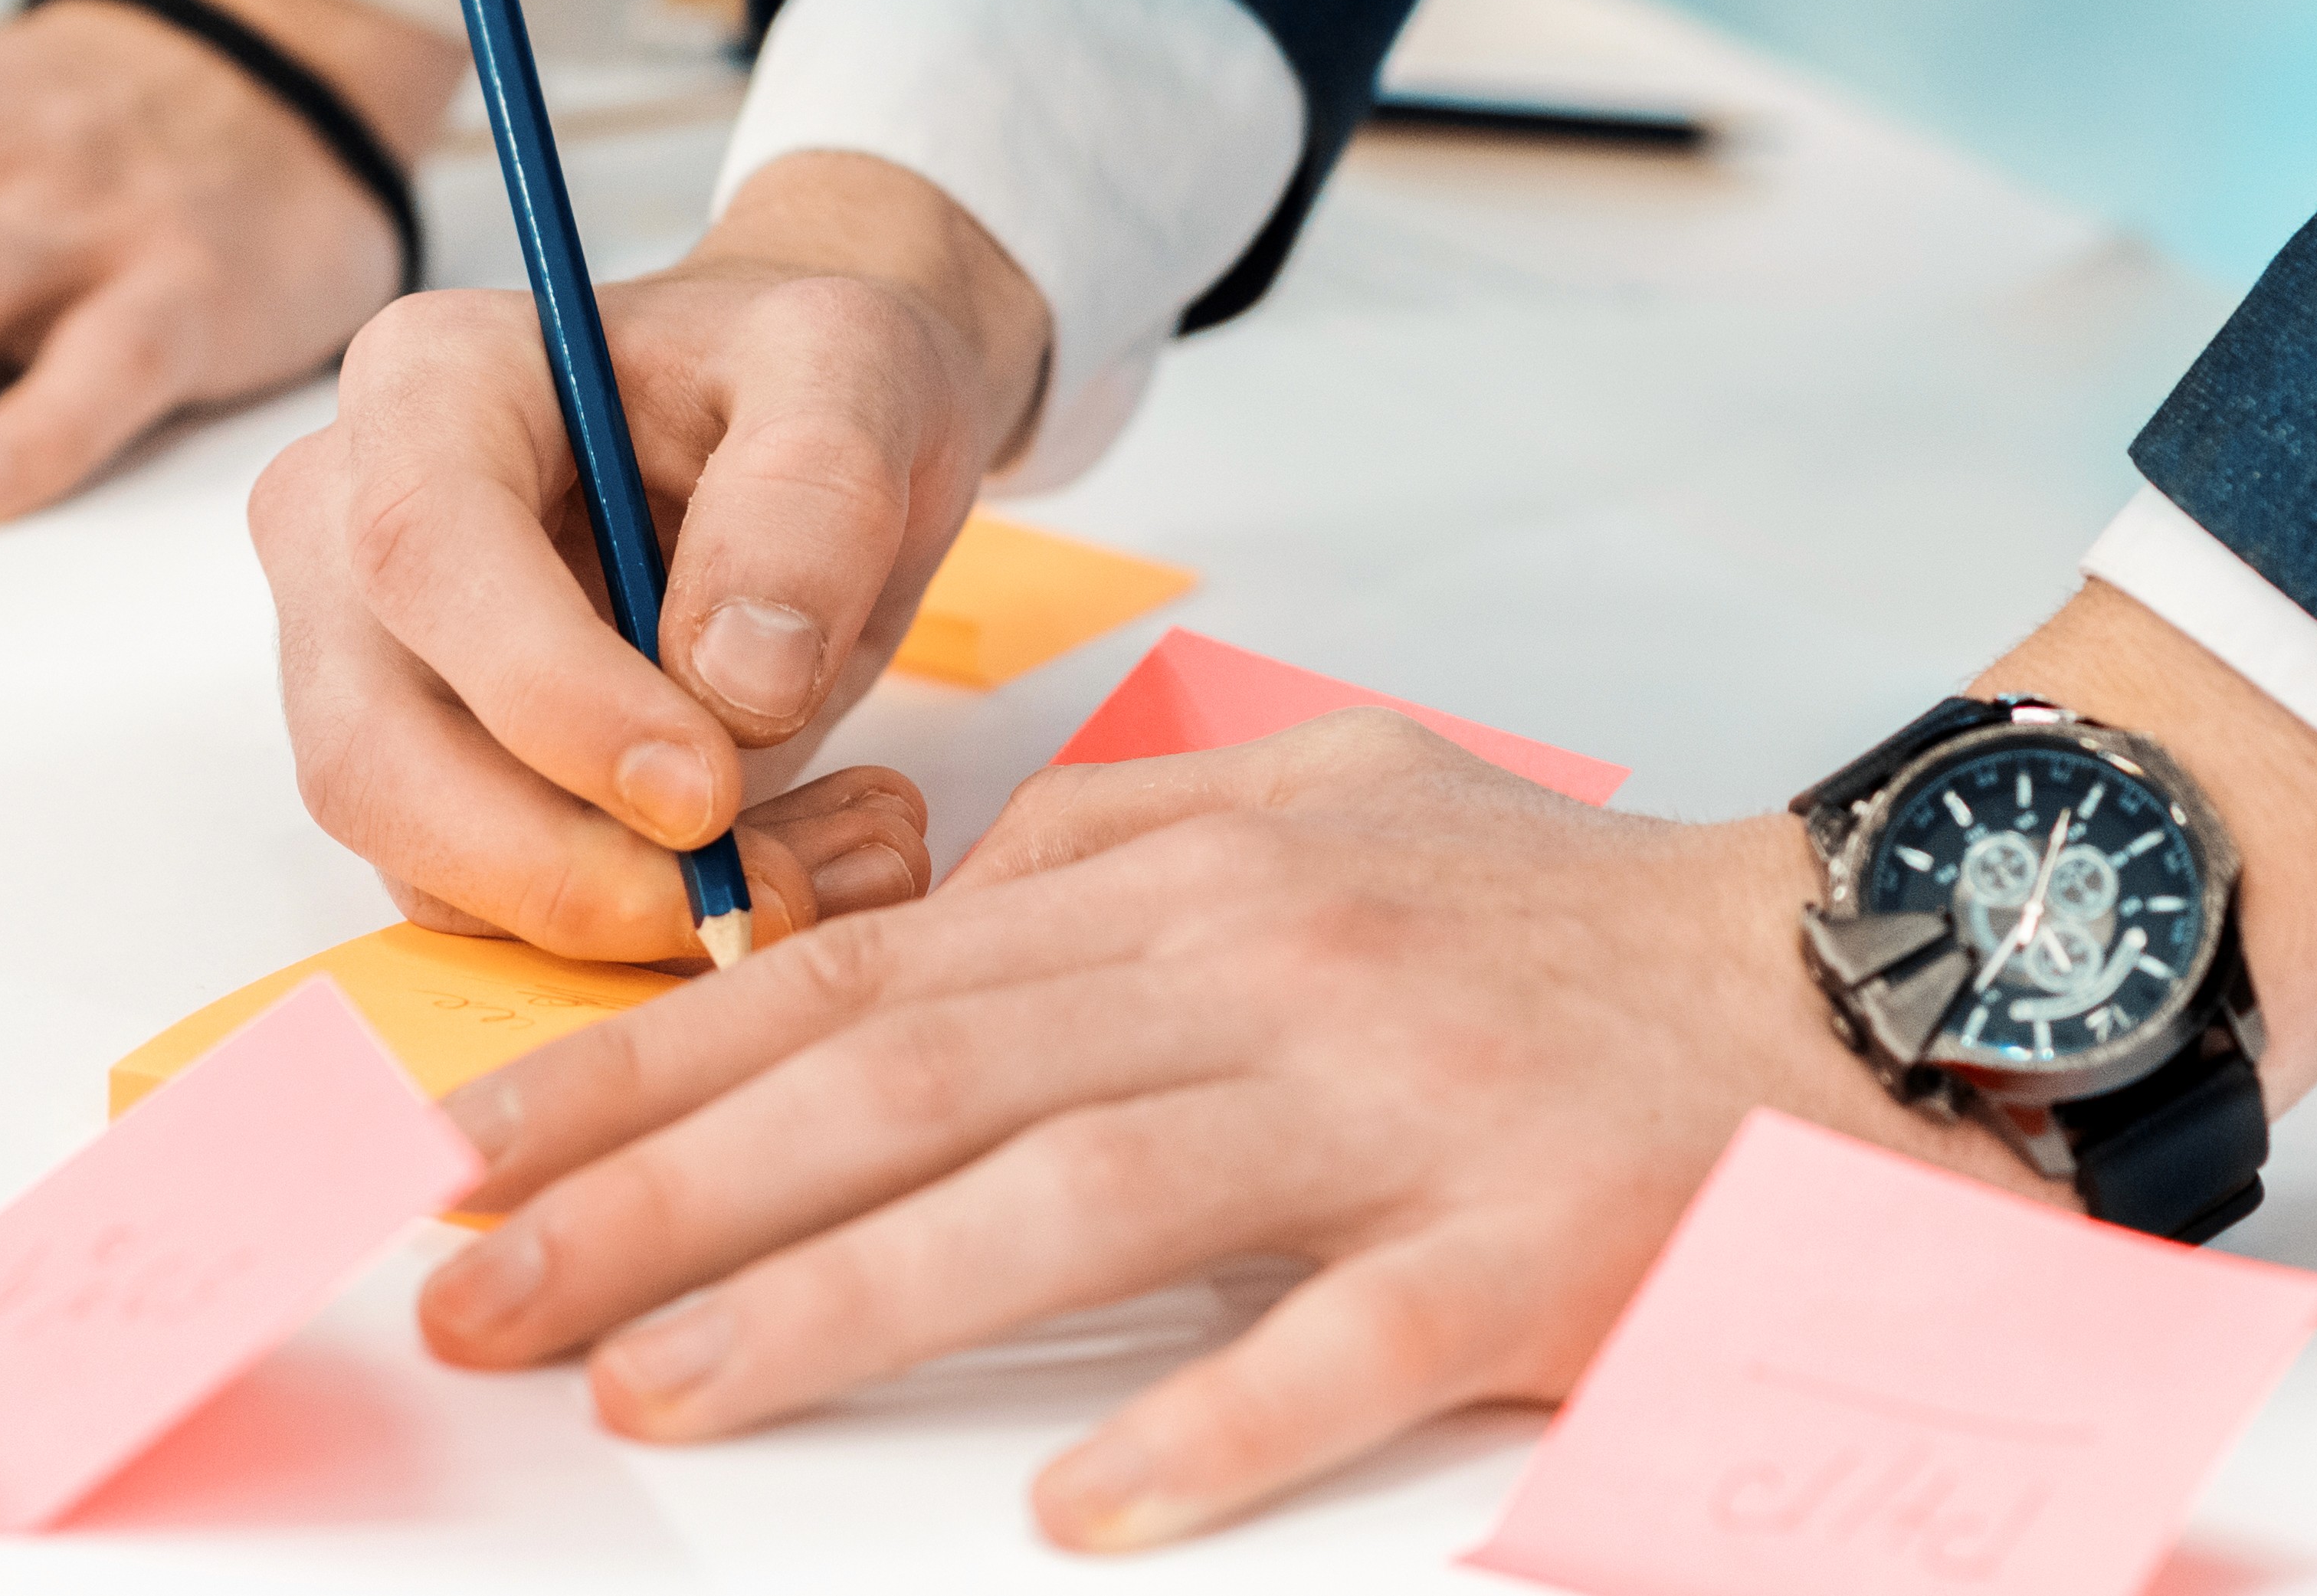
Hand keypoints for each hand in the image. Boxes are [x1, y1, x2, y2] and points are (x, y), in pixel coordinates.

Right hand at [252, 151, 1053, 961]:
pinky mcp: (431, 779)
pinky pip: (500, 905)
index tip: (707, 790)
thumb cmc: (809, 374)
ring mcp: (372, 669)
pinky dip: (643, 928)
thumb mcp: (855, 367)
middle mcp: (351, 530)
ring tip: (830, 869)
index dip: (550, 695)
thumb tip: (738, 683)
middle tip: (761, 898)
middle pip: (376, 751)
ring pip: (428, 865)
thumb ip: (811, 494)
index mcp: (429, 385)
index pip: (424, 553)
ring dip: (627, 916)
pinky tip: (796, 866)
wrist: (812, 433)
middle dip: (564, 867)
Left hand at [412, 584, 2316, 1544]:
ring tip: (666, 1386)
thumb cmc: (1559, 924)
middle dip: (664, 1194)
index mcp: (1189, 887)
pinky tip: (1068, 1502)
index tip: (468, 1157)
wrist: (1848, 965)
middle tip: (481, 1297)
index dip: (647, 1071)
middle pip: (909, 1086)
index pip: (852, 983)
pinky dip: (1205, 1424)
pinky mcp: (1520, 1245)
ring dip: (845, 1299)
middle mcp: (1259, 975)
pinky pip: (1343, 1345)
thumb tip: (901, 929)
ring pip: (1071, 1199)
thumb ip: (1107, 868)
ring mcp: (1388, 1106)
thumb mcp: (1317, 813)